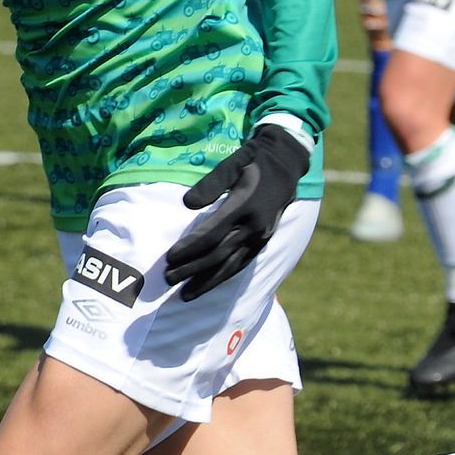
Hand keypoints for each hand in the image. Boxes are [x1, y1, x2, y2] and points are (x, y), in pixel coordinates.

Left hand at [164, 124, 310, 299]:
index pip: (212, 234)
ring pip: (231, 265)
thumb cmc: (254, 160)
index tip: (169, 258)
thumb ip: (210, 184)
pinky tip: (209, 285)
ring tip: (184, 294)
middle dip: (192, 269)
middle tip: (168, 279)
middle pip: (218, 254)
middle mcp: (254, 226)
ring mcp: (261, 237)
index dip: (190, 248)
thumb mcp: (233, 163)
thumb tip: (187, 204)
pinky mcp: (264, 242)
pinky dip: (224, 276)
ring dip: (207, 281)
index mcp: (244, 205)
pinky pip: (242, 264)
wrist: (286, 164)